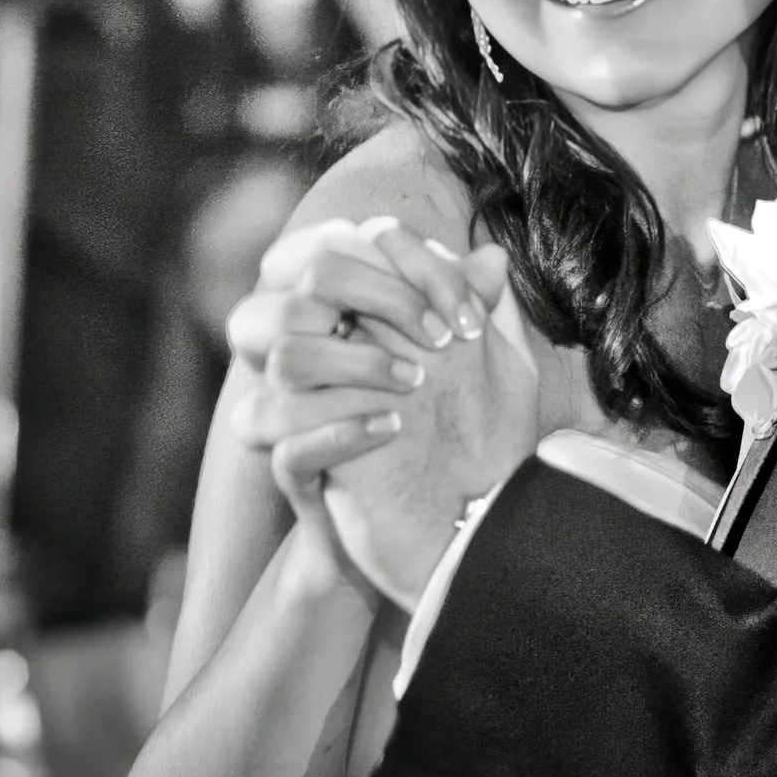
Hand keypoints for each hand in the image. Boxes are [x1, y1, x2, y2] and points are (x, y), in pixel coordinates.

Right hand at [234, 221, 536, 604]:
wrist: (437, 526)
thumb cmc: (454, 432)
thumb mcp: (475, 369)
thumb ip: (476, 310)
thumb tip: (494, 257)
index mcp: (343, 319)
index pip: (340, 250)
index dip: (399, 260)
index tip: (463, 303)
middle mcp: (311, 356)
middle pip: (302, 290)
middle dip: (379, 299)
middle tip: (443, 340)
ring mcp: (295, 413)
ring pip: (282, 360)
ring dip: (354, 364)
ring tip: (416, 385)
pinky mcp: (296, 471)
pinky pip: (286, 446)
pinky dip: (338, 432)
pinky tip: (391, 429)